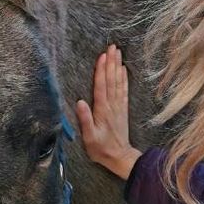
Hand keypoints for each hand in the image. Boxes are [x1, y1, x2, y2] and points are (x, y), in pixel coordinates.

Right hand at [76, 44, 141, 179]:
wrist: (119, 157)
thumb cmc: (101, 149)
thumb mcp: (89, 137)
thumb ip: (85, 120)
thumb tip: (80, 102)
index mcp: (102, 110)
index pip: (101, 86)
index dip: (101, 70)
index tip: (102, 55)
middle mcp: (112, 105)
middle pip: (111, 79)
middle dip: (111, 62)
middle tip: (112, 46)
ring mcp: (119, 106)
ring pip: (118, 82)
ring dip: (117, 66)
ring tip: (118, 52)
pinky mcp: (122, 109)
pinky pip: (124, 90)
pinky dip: (124, 78)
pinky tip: (123, 69)